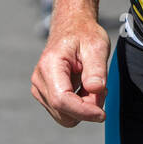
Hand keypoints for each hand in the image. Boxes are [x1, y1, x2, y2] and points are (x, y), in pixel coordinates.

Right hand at [31, 12, 110, 126]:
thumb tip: (95, 90)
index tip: (102, 114)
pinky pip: (64, 112)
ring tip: (93, 85)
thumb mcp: (97, 46)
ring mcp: (39, 88)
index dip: (83, 111)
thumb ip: (96, 69)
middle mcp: (40, 79)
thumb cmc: (84, 34)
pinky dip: (79, 106)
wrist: (72, 27)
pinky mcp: (45, 94)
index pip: (62, 100)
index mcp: (50, 66)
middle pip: (63, 113)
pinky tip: (85, 88)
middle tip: (102, 88)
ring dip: (83, 107)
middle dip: (86, 109)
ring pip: (64, 116)